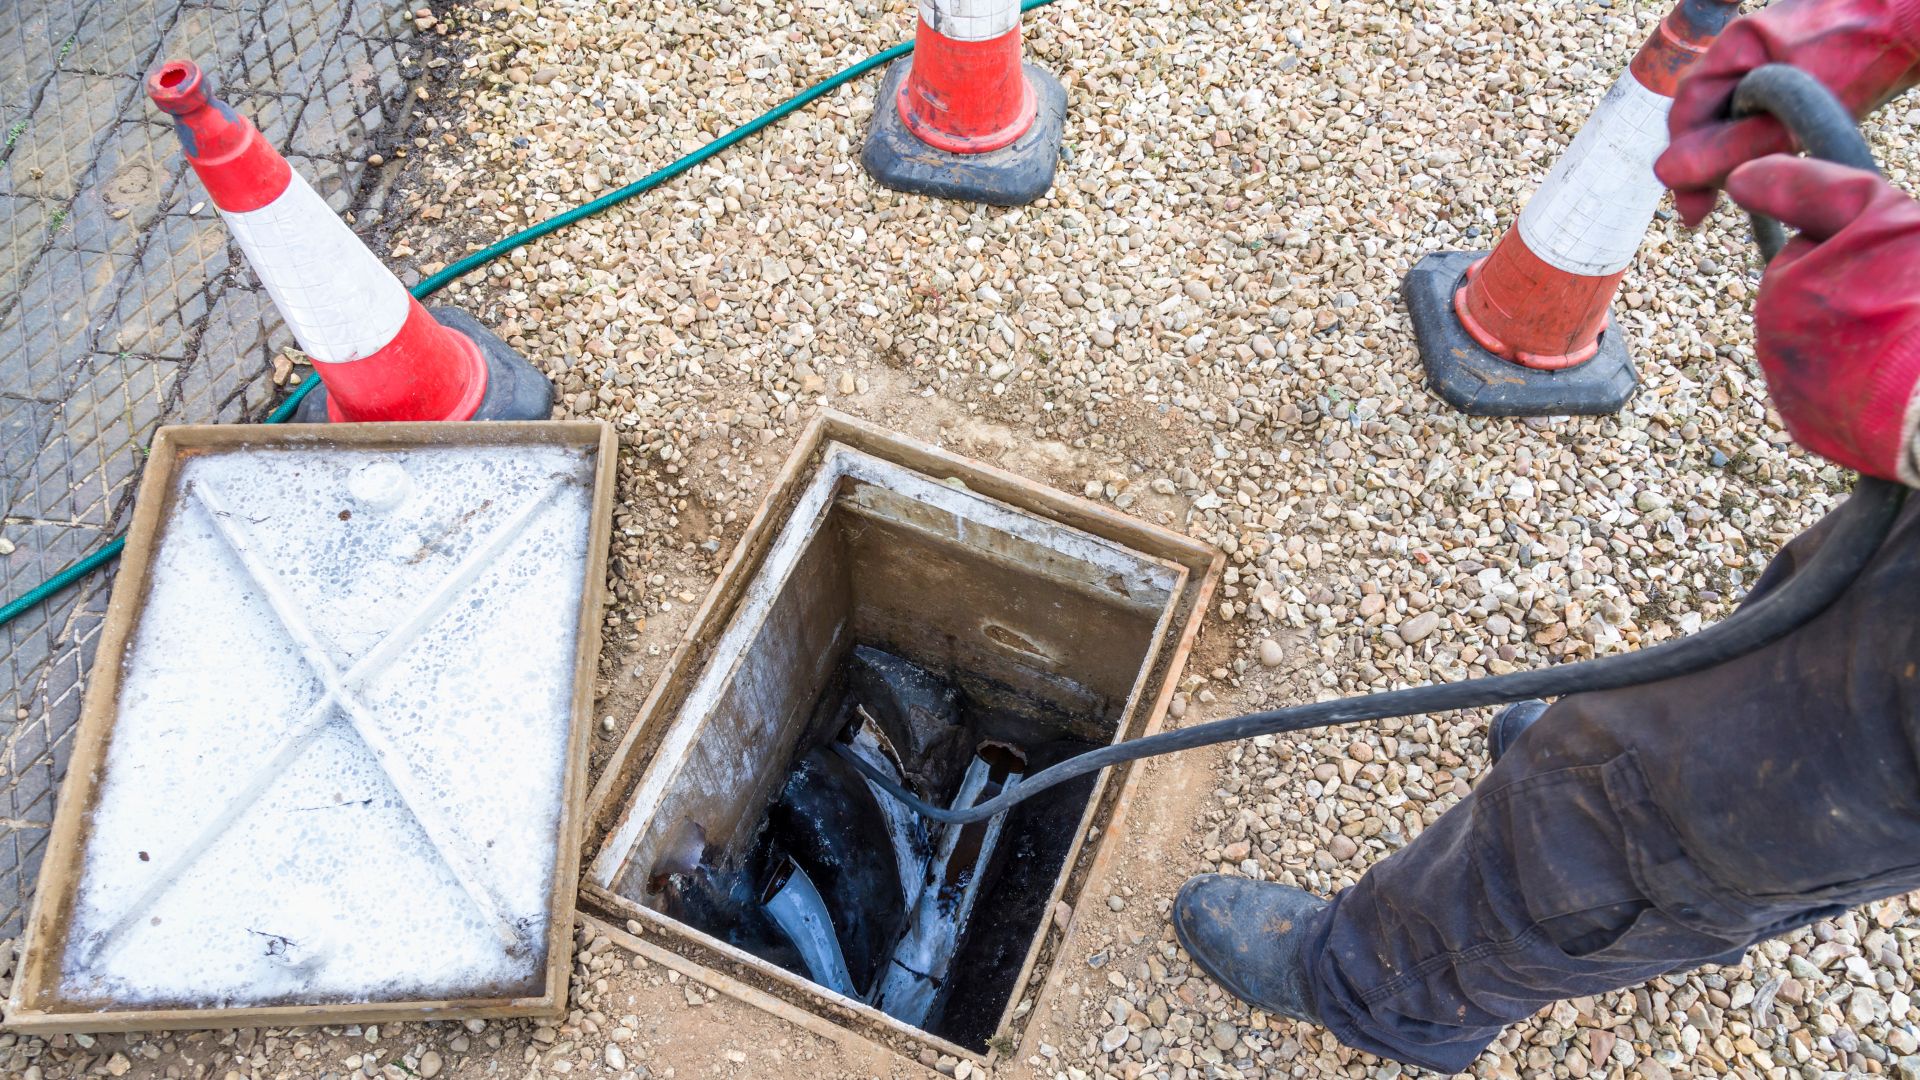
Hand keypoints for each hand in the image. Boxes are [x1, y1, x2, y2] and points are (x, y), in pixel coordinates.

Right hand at [1655, 0, 1919, 225]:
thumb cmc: (1864, 49)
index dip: (1682, 162)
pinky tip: (1766, 165)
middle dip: (1705, 163)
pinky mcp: (1789, 77)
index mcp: (1734, 47)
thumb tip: (1668, 174)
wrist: (1911, 22)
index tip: (1692, 211)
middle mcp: (1742, 54)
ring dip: (1732, 156)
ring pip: (1731, 120)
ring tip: (1738, 191)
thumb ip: (1734, 141)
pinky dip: (1757, 145)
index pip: (1687, 111)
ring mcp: (1765, 63)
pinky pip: (1757, 117)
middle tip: (1706, 211)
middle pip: (1705, 117)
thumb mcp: (1796, 106)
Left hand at [1725, 156, 1919, 481]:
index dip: (1862, 252)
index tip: (1893, 266)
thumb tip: (1741, 177)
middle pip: (1812, 303)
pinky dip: (1859, 388)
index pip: (1811, 252)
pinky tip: (1894, 383)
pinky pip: (1828, 396)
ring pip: (1821, 349)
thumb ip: (1809, 189)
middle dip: (1855, 299)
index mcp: (1782, 286)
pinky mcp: (1809, 430)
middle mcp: (1770, 340)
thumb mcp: (1880, 216)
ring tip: (1904, 346)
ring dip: (1857, 343)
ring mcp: (1787, 389)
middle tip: (1905, 307)